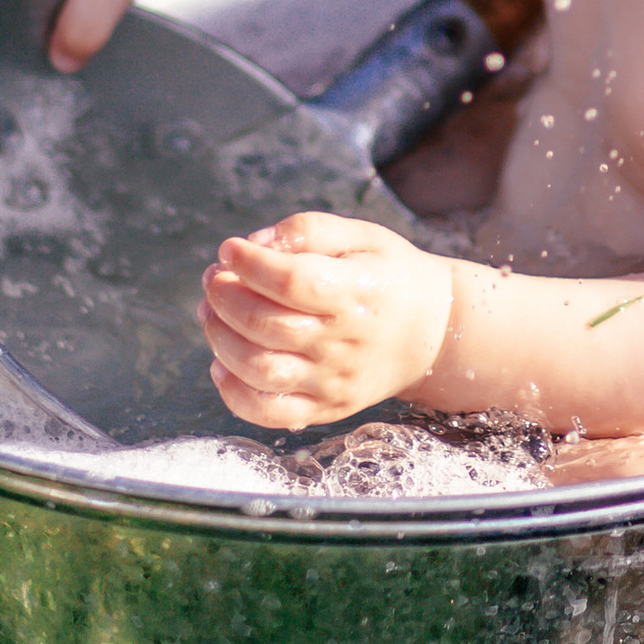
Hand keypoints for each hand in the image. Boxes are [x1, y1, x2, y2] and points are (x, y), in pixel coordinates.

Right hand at [0, 0, 176, 68]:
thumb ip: (81, 29)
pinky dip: (59, 26)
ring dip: (42, 37)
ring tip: (61, 66)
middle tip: (39, 79)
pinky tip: (78, 46)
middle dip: (15, 46)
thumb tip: (60, 64)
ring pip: (25, 14)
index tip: (6, 76)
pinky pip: (46, 8)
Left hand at [200, 215, 458, 431]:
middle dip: (224, 297)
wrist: (432, 333)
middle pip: (267, 326)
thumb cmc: (388, 276)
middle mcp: (345, 342)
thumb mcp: (362, 237)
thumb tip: (254, 244)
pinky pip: (270, 412)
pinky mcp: (325, 408)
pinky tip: (221, 363)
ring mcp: (334, 381)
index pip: (292, 281)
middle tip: (213, 278)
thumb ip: (308, 231)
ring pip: (261, 370)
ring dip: (220, 339)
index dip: (250, 264)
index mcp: (358, 292)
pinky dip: (234, 393)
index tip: (229, 249)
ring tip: (212, 312)